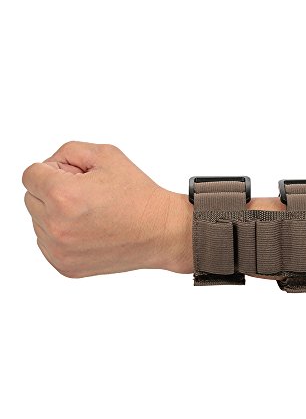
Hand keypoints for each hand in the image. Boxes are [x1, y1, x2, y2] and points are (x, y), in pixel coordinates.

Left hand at [22, 142, 192, 277]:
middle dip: (54, 192)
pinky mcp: (65, 266)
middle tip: (89, 196)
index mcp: (63, 196)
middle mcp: (56, 226)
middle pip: (31, 198)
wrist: (162, 232)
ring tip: (92, 215)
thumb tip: (47, 168)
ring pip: (38, 221)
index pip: (30, 174)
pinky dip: (63, 234)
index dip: (55, 170)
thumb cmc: (139, 196)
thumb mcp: (106, 155)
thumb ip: (67, 152)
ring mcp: (59, 250)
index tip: (77, 178)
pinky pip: (47, 243)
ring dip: (57, 214)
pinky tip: (90, 230)